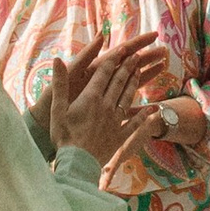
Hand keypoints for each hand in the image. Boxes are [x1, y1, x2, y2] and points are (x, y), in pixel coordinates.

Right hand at [51, 36, 170, 172]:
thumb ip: (60, 83)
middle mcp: (107, 106)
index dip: (114, 59)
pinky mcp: (120, 135)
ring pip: (128, 97)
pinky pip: (135, 122)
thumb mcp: (57, 108)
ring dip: (135, 83)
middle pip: (119, 82)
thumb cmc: (64, 136)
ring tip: (141, 72)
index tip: (122, 48)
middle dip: (128, 66)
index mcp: (91, 97)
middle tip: (138, 54)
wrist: (77, 163)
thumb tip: (57, 59)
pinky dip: (145, 114)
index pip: (104, 73)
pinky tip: (152, 108)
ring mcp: (116, 121)